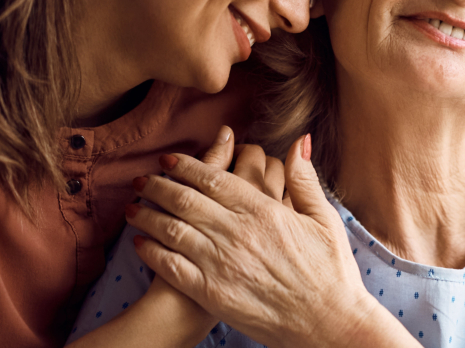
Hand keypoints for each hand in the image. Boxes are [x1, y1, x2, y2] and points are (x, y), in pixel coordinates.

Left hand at [126, 127, 417, 346]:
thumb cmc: (332, 272)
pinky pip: (171, 266)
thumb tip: (299, 141)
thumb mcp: (325, 219)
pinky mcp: (212, 293)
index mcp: (263, 210)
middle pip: (184, 199)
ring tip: (132, 208)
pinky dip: (151, 252)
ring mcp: (221, 263)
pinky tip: (140, 244)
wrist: (328, 323)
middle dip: (157, 185)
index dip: (185, 166)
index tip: (168, 159)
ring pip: (171, 229)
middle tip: (141, 180)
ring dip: (146, 215)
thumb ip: (305, 179)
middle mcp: (237, 232)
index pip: (213, 179)